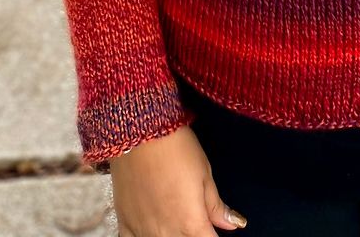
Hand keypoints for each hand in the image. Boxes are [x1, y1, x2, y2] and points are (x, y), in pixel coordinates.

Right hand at [110, 123, 247, 235]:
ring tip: (177, 222)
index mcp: (191, 223)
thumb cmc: (178, 149)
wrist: (141, 133)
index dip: (214, 235)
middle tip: (196, 220)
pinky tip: (152, 230)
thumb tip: (234, 224)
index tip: (213, 228)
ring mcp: (143, 231)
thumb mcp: (204, 174)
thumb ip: (216, 206)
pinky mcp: (125, 222)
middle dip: (194, 235)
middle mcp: (167, 233)